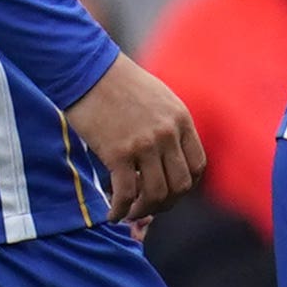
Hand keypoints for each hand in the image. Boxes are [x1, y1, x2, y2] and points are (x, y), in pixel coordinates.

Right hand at [66, 55, 206, 221]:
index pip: (198, 165)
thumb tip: (166, 156)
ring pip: (156, 194)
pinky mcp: (118, 152)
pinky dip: (120, 210)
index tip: (170, 192)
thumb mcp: (159, 98)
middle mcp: (168, 134)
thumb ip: (168, 125)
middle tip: (148, 208)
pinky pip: (126, 193)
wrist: (88, 71)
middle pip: (180, 185)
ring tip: (129, 213)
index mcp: (180, 120)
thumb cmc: (118, 84)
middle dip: (166, 204)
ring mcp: (145, 144)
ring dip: (143, 210)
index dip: (186, 186)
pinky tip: (112, 214)